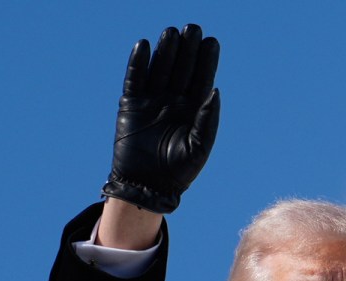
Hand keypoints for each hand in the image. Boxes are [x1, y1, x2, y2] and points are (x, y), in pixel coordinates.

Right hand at [101, 24, 220, 212]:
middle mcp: (173, 101)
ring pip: (160, 69)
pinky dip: (138, 63)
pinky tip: (144, 45)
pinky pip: (134, 79)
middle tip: (193, 29)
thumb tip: (215, 89)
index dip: (206, 60)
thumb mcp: (199, 147)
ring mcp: (152, 101)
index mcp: (194, 110)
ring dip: (166, 51)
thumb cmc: (179, 172)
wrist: (147, 186)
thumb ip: (208, 119)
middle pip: (182, 68)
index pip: (202, 79)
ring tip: (172, 32)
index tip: (211, 42)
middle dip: (187, 49)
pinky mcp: (130, 105)